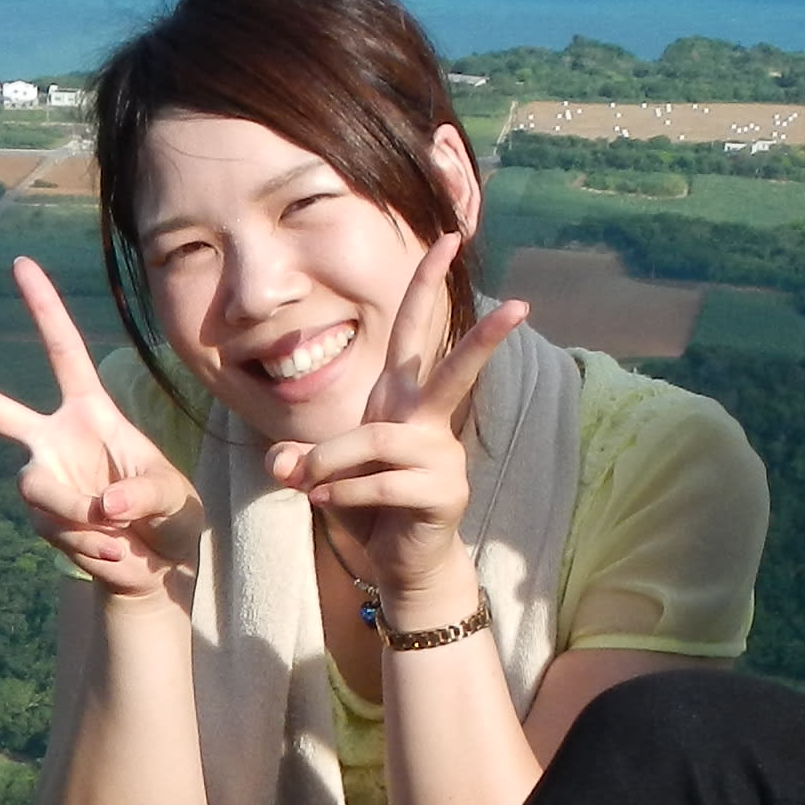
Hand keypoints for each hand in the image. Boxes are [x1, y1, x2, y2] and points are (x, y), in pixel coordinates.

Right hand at [0, 260, 199, 597]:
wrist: (155, 566)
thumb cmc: (170, 517)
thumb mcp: (175, 499)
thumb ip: (144, 494)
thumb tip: (104, 504)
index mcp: (90, 412)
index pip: (63, 352)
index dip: (43, 308)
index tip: (20, 263)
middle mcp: (54, 438)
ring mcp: (42, 478)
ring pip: (36, 489)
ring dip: (79, 517)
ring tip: (119, 536)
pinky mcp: (40, 519)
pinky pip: (53, 528)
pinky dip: (88, 545)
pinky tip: (112, 551)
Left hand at [263, 235, 529, 616]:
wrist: (397, 564)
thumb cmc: (365, 507)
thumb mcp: (323, 475)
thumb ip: (301, 459)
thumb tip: (282, 463)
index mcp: (402, 401)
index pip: (417, 333)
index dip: (427, 285)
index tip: (448, 239)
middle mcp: (428, 421)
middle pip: (452, 369)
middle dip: (484, 337)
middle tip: (522, 305)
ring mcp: (442, 457)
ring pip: (381, 440)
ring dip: (335, 461)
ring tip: (310, 485)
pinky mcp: (443, 493)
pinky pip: (381, 483)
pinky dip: (344, 494)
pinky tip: (326, 505)